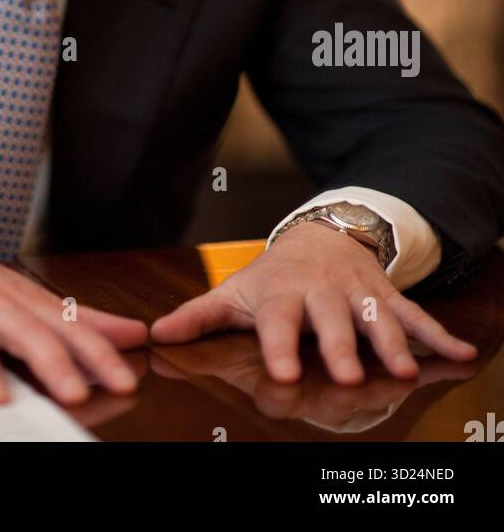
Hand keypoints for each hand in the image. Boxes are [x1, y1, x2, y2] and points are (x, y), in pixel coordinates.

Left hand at [149, 221, 477, 384]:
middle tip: (347, 378)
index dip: (281, 346)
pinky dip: (438, 334)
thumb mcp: (234, 292)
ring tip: (401, 370)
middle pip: (332, 322)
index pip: (278, 322)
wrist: (318, 234)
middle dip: (341, 348)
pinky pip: (415, 314)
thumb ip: (198, 316)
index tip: (285, 375)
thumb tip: (154, 336)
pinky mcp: (386, 295)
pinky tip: (460, 354)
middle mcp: (322, 293)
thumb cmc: (272, 278)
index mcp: (281, 294)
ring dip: (391, 343)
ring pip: (376, 318)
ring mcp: (358, 292)